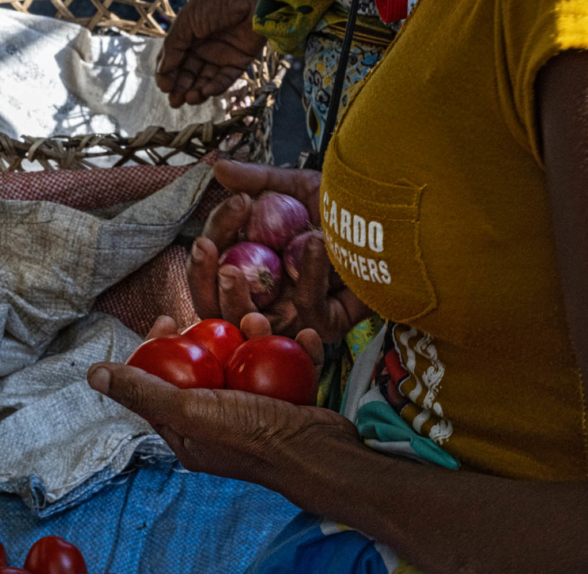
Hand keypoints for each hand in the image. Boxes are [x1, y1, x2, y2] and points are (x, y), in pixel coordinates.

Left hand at [87, 313, 359, 494]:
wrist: (318, 454)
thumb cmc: (251, 437)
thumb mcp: (190, 411)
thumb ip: (144, 391)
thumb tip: (94, 373)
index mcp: (190, 428)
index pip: (163, 383)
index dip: (159, 347)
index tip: (167, 317)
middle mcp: (221, 418)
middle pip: (211, 361)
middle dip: (217, 326)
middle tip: (216, 308)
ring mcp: (258, 407)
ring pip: (253, 356)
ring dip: (259, 332)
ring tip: (262, 321)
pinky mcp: (292, 400)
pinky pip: (291, 365)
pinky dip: (300, 349)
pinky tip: (306, 337)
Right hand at [156, 0, 273, 107]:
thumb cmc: (217, 1)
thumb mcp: (187, 21)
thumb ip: (174, 46)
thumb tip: (162, 71)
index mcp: (189, 35)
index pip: (174, 60)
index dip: (168, 75)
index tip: (164, 87)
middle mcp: (204, 47)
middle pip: (189, 73)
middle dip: (180, 88)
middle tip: (174, 101)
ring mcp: (222, 55)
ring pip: (205, 79)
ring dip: (196, 91)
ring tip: (190, 98)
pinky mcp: (239, 61)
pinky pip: (225, 79)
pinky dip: (215, 87)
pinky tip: (205, 91)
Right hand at [189, 160, 370, 339]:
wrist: (393, 216)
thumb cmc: (346, 205)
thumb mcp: (297, 187)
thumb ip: (258, 179)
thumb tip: (217, 167)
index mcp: (255, 263)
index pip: (218, 259)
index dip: (216, 234)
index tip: (236, 203)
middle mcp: (270, 293)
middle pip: (218, 304)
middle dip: (203, 280)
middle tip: (207, 248)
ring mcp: (296, 313)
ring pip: (251, 323)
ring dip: (234, 298)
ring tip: (233, 268)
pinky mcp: (328, 323)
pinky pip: (308, 311)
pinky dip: (308, 277)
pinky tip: (315, 245)